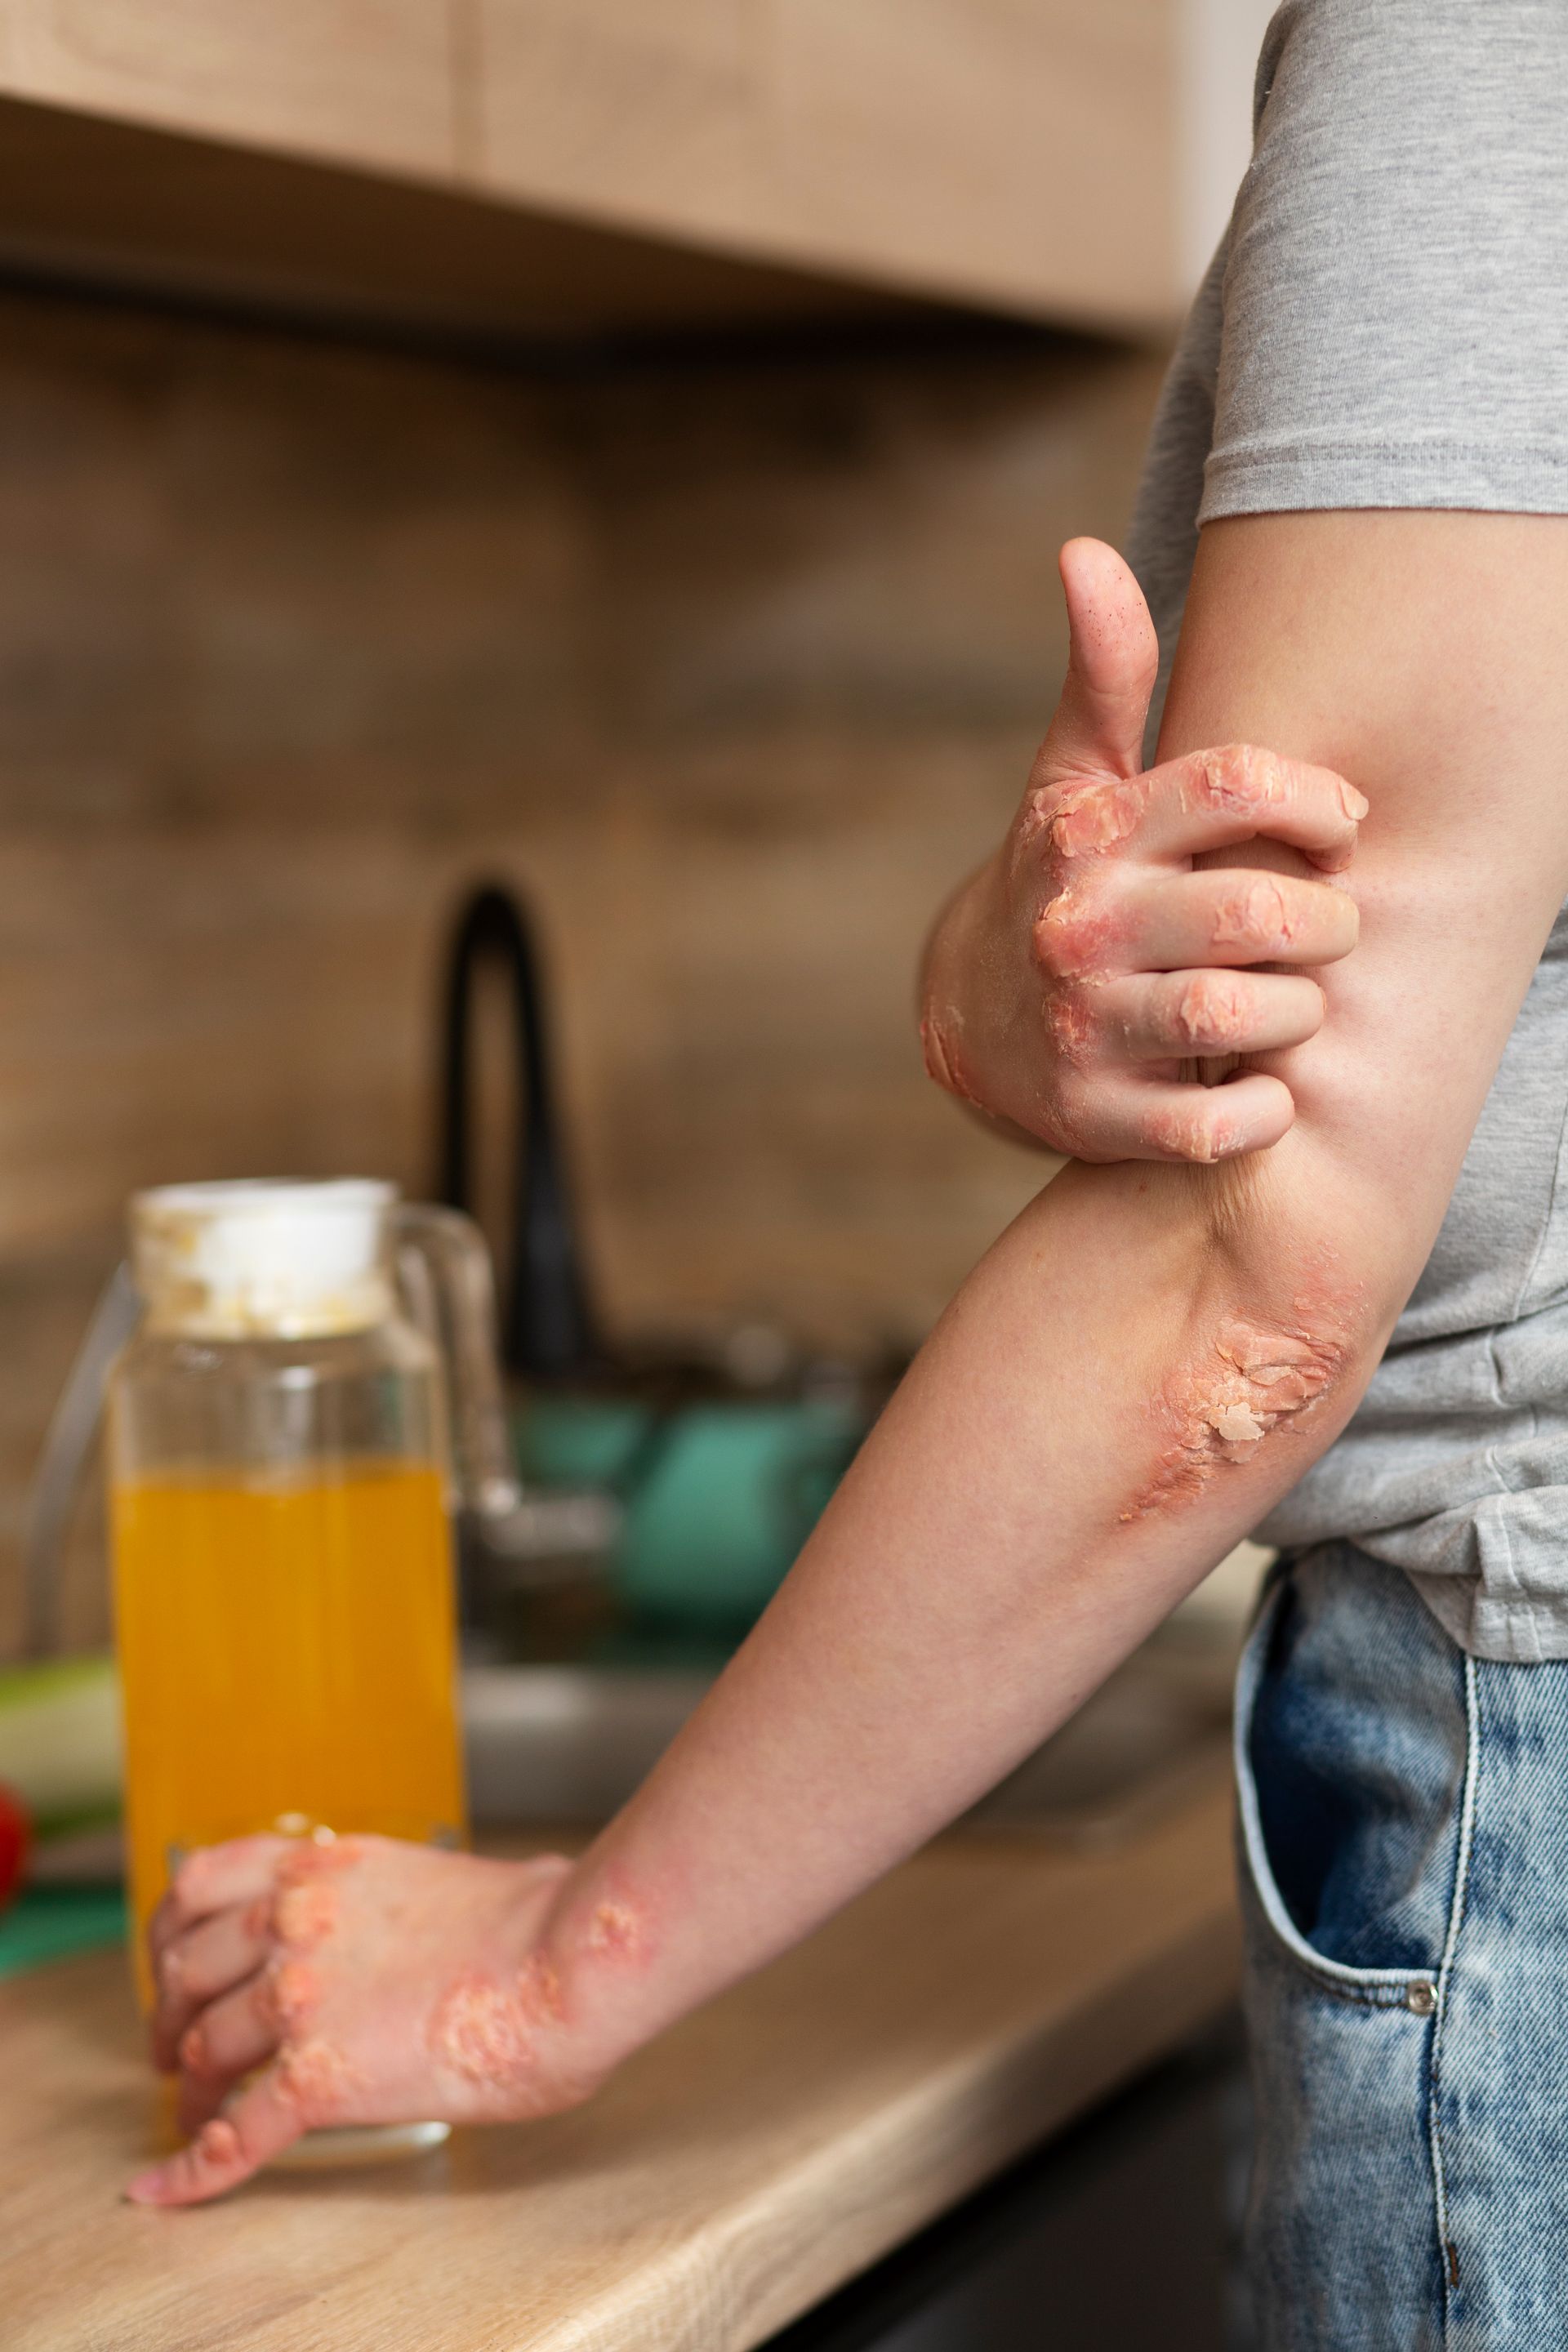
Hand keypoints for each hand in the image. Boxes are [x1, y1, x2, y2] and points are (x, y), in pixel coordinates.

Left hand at [126, 1833, 606, 2205]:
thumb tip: (469, 1897)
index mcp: (324, 1869)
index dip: (171, 1932)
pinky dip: (194, 2169)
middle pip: (186, 1973)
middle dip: (171, 2015)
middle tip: (176, 2044)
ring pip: (204, 2049)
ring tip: (198, 2110)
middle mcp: (294, 1922)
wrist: (565, 1961)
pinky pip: (233, 2135)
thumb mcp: (439, 1872)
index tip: (173, 1959)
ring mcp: (298, 1998)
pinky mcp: (316, 2077)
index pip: (201, 1884)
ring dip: (191, 2088)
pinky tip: (170, 2187)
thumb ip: (401, 1887)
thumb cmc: (537, 1922)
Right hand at [918, 538, 1366, 1162]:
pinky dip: (1260, 1112)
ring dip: (1298, 1015)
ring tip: (1291, 1005)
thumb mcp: (1074, 777)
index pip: (1239, 784)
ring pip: (1247, 1017)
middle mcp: (1079, 925)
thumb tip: (1082, 550)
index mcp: (1091, 831)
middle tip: (1325, 930)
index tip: (1338, 830)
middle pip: (1261, 913)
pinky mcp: (1094, 1116)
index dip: (1320, 804)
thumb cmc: (1062, 881)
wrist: (967, 1019)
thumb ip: (1106, 672)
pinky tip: (1257, 1086)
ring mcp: (1084, 1026)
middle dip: (1325, 924)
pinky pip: (1218, 1124)